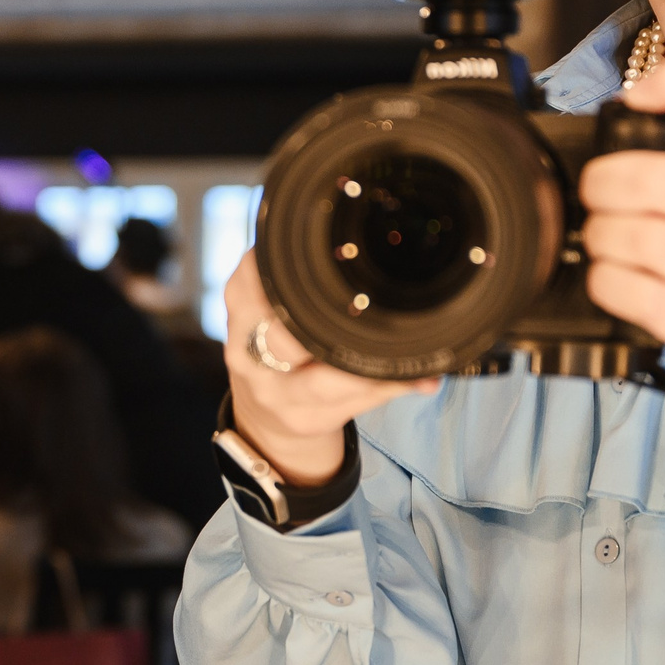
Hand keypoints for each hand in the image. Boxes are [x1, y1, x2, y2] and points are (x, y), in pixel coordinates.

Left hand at [222, 250, 434, 485]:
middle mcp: (264, 379)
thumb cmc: (316, 405)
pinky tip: (284, 248)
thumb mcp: (352, 404)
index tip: (383, 337)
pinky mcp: (229, 319)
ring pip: (256, 306)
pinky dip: (262, 264)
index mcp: (299, 404)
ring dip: (285, 279)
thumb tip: (434, 375)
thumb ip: (390, 385)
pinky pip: (240, 284)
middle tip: (349, 285)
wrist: (266, 416)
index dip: (355, 360)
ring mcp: (240, 348)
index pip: (329, 382)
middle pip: (283, 341)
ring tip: (316, 255)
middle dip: (315, 314)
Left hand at [580, 55, 664, 520]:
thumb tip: (652, 94)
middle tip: (598, 192)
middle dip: (606, 182)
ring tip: (604, 239)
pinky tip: (611, 276)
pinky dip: (608, 282)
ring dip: (602, 237)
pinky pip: (641, 297)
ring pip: (643, 240)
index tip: (639, 98)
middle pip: (662, 181)